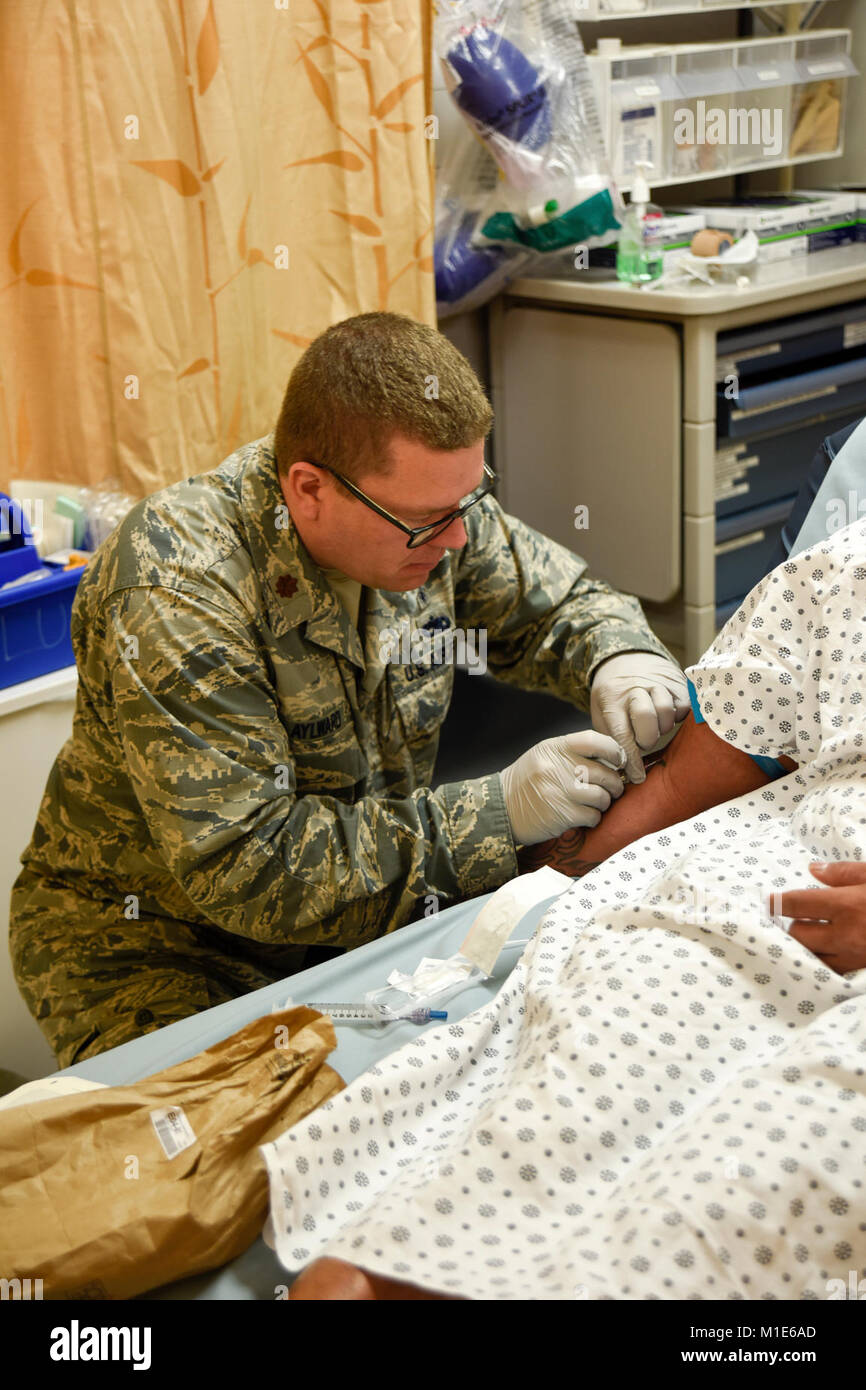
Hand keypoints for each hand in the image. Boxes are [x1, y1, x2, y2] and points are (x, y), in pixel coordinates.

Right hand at [500, 730, 625, 845]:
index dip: (614, 751)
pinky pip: (593, 816)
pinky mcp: (562, 814)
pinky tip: (582, 816)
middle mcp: (558, 766)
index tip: (619, 761)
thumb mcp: (545, 756)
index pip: (594, 741)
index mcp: (555, 748)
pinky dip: (592, 818)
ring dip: (603, 803)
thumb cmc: (527, 782)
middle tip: (612, 789)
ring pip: (602, 797)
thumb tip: (612, 759)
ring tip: (594, 804)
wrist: (501, 807)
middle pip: (604, 773)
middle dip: (614, 784)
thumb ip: (573, 754)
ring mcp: (560, 791)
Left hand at [590, 652, 689, 784]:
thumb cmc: (613, 698)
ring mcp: (658, 682)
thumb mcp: (602, 715)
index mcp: (611, 698)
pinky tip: (666, 717)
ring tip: (654, 728)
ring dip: (662, 728)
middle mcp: (635, 687)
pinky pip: (683, 706)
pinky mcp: (677, 682)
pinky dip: (677, 717)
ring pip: (666, 712)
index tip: (637, 776)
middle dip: (646, 739)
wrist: (624, 661)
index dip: (631, 759)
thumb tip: (623, 771)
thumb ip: (612, 738)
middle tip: (643, 742)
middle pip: (647, 717)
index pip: (622, 733)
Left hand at [778, 862, 865, 974]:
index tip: (769, 902)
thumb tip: (813, 870)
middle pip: (798, 934)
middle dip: (793, 924)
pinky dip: (823, 962)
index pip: (798, 904)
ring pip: (810, 957)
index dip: (779, 902)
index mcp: (847, 905)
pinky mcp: (859, 971)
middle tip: (797, 918)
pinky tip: (824, 952)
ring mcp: (853, 957)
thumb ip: (843, 872)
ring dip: (805, 945)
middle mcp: (846, 935)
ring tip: (809, 935)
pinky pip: (830, 972)